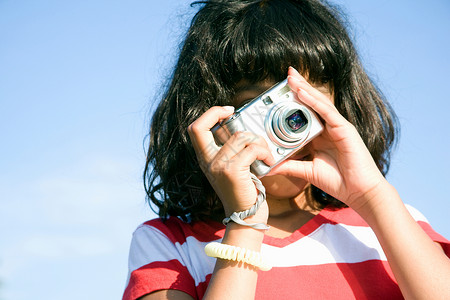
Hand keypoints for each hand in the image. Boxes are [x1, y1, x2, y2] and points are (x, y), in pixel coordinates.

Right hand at [187, 106, 274, 218]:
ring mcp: (218, 166)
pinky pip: (252, 149)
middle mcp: (207, 161)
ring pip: (239, 136)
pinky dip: (265, 153)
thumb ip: (229, 151)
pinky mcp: (232, 171)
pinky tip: (269, 162)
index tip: (227, 111)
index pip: (195, 129)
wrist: (245, 218)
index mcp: (205, 159)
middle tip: (235, 113)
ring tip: (265, 153)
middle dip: (217, 112)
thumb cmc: (243, 192)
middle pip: (201, 126)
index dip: (209, 114)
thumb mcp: (229, 169)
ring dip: (258, 141)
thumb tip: (242, 129)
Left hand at [270, 67, 386, 209]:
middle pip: (312, 103)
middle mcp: (328, 128)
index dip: (294, 101)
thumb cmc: (337, 181)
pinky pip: (327, 112)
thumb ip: (289, 166)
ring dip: (305, 89)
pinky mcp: (344, 129)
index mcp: (320, 136)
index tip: (280, 92)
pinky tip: (302, 93)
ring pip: (319, 103)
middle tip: (287, 74)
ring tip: (292, 77)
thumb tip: (268, 166)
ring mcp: (337, 126)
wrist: (358, 192)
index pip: (305, 113)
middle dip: (299, 87)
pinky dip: (314, 102)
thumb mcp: (306, 171)